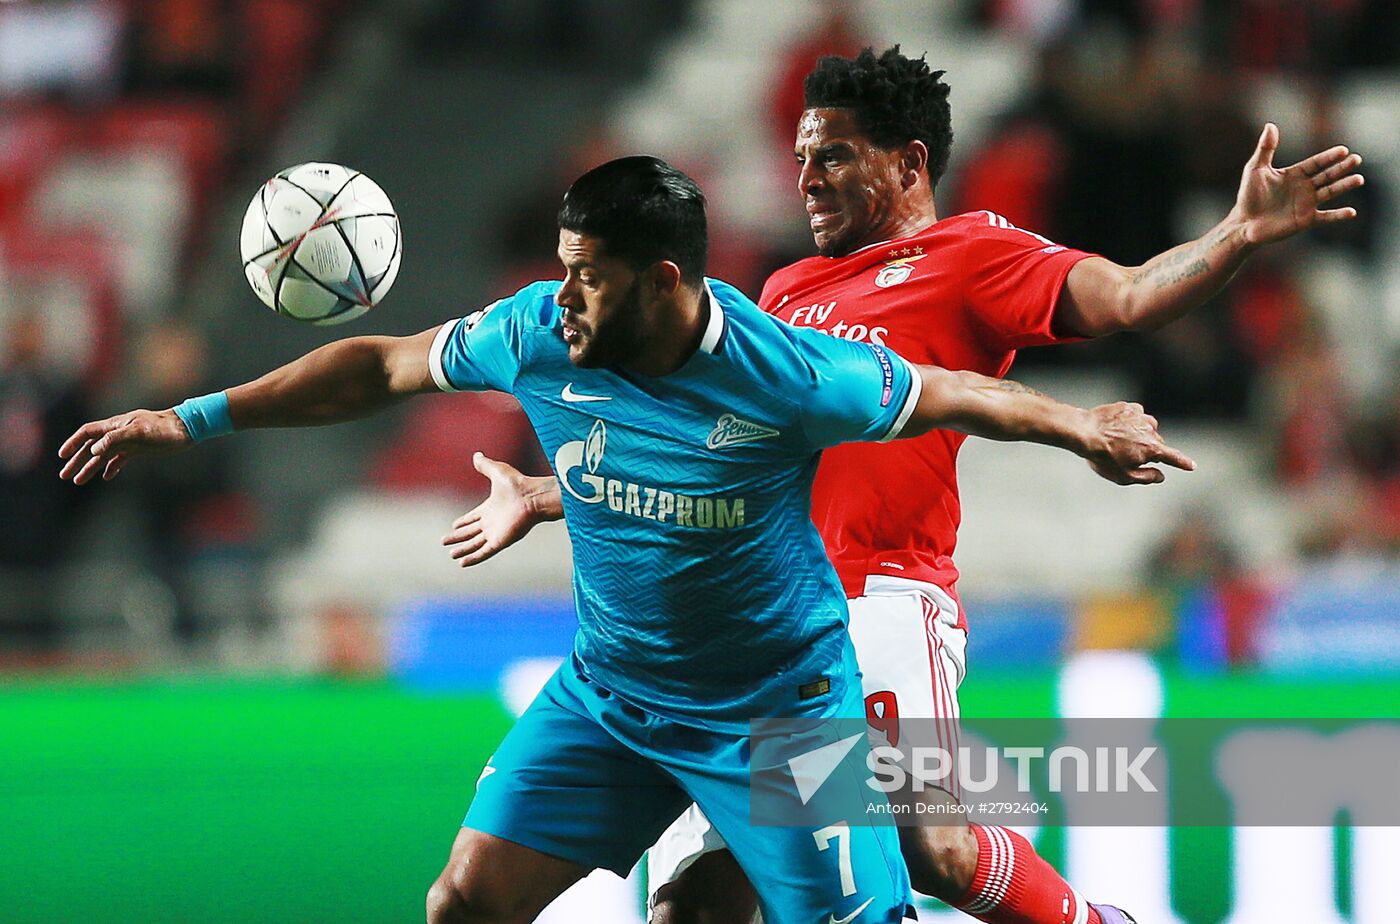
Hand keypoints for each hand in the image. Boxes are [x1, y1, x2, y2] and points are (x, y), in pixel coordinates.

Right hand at [58, 409, 192, 483]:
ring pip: (103, 456)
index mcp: (115, 425)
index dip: (73, 443)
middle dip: (76, 461)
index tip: (62, 456)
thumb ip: (114, 439)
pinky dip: (112, 468)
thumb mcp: (138, 432)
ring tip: (78, 481)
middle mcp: (118, 433)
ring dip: (90, 467)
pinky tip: (107, 477)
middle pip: (91, 447)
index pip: (87, 433)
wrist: (185, 429)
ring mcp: (128, 442)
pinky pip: (120, 459)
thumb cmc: (162, 428)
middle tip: (64, 475)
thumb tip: (94, 450)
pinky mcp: (139, 449)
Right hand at [442, 453, 552, 566]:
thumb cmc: (518, 484)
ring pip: (475, 544)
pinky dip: (473, 558)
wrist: (532, 496)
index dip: (463, 522)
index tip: (453, 525)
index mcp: (490, 508)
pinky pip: (483, 552)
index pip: (473, 517)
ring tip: (451, 554)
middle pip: (471, 532)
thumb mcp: (497, 471)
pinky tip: (462, 563)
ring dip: (463, 550)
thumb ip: (485, 465)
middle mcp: (492, 522)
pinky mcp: (500, 541)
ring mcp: (495, 533)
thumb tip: (477, 455)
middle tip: (444, 541)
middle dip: (458, 537)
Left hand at [1083, 403, 1194, 485]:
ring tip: (1117, 441)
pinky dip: (1129, 422)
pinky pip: (1135, 416)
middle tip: (1125, 456)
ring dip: (1138, 434)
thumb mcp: (1124, 476)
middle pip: (1156, 443)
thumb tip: (1161, 476)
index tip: (1192, 465)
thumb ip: (1146, 477)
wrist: (1084, 432)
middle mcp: (1151, 429)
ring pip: (1146, 428)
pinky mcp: (1129, 407)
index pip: (1173, 457)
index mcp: (1152, 448)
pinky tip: (1115, 428)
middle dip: (1147, 450)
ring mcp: (1140, 416)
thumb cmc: (1103, 457)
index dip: (1183, 463)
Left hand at [1230, 123, 1363, 246]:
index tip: (1343, 150)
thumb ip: (1266, 148)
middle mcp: (1305, 187)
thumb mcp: (1256, 169)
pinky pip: (1326, 217)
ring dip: (1344, 186)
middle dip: (1342, 168)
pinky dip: (1338, 215)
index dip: (1329, 157)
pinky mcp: (1306, 220)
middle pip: (1328, 175)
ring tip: (1358, 179)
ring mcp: (1307, 204)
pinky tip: (1351, 212)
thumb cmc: (1248, 196)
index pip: (1317, 163)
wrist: (1244, 223)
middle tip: (1356, 159)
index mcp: (1295, 174)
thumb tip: (1270, 125)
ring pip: (1330, 192)